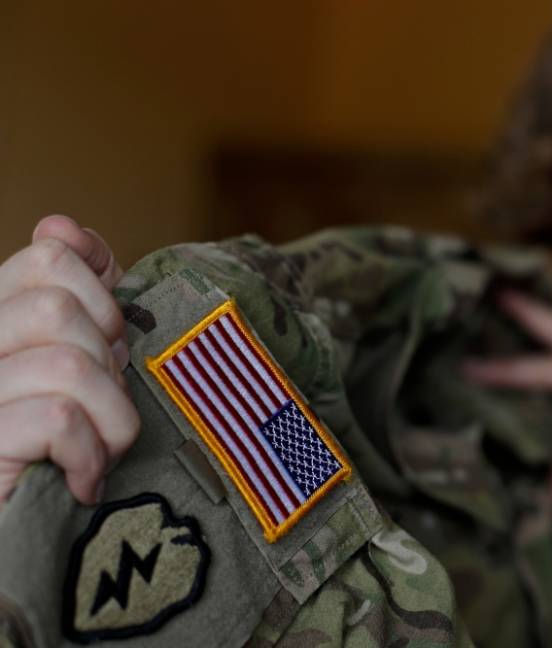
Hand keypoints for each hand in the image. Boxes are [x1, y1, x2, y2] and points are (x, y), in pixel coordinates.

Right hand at [0, 216, 139, 507]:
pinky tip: (81, 480)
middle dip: (108, 358)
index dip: (100, 286)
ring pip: (66, 360)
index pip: (47, 254)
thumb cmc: (49, 453)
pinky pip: (56, 419)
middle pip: (57, 305)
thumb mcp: (71, 368)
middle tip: (103, 403)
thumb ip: (74, 304)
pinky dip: (88, 452)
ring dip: (108, 414)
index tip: (113, 331)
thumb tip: (70, 232)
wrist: (15, 550)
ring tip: (97, 450)